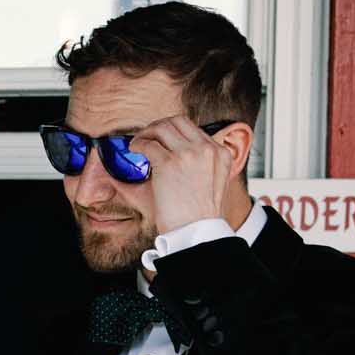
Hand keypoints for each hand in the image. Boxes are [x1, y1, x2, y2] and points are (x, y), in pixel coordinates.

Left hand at [127, 113, 240, 237]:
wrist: (196, 233)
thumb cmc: (198, 216)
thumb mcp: (210, 185)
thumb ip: (199, 166)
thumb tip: (172, 153)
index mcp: (220, 154)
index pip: (194, 129)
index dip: (174, 131)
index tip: (162, 138)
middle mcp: (206, 149)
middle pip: (177, 121)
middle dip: (158, 126)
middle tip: (148, 136)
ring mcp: (188, 154)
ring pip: (161, 127)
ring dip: (146, 132)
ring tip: (138, 143)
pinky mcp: (170, 163)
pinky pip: (148, 144)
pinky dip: (137, 144)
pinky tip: (134, 150)